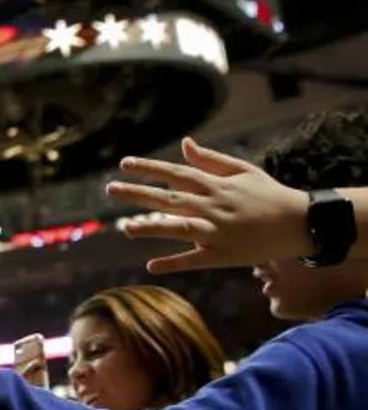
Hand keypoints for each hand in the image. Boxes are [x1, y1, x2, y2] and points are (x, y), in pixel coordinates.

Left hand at [106, 138, 311, 273]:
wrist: (299, 223)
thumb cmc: (268, 194)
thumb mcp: (243, 171)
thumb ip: (210, 159)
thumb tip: (184, 144)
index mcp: (216, 185)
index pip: (176, 174)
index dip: (150, 168)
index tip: (124, 163)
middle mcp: (213, 207)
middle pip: (170, 198)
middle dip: (138, 193)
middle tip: (110, 188)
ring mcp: (217, 231)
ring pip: (180, 229)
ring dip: (152, 228)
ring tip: (126, 227)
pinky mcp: (222, 255)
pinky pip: (194, 260)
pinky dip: (173, 263)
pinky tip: (151, 266)